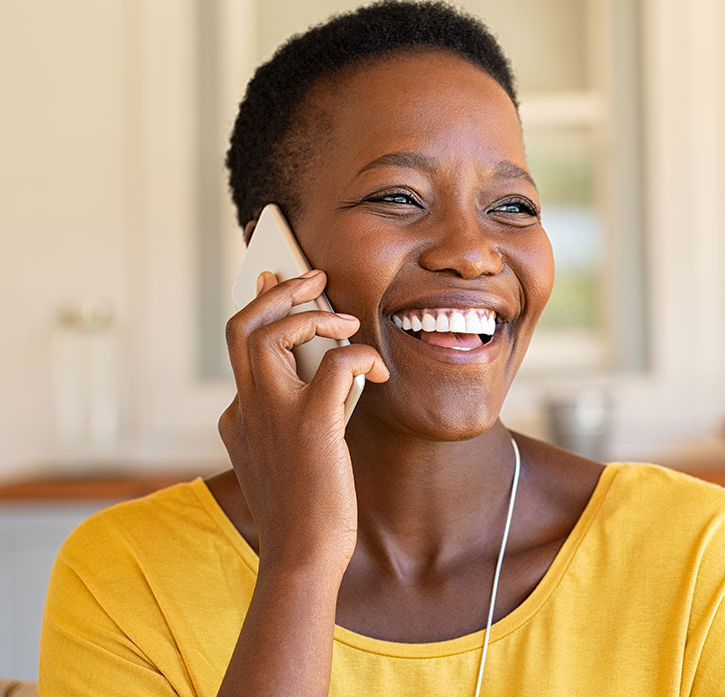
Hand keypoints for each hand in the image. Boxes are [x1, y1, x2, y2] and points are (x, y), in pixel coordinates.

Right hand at [219, 270, 388, 574]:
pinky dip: (357, 355)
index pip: (238, 345)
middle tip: (311, 278)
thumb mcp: (282, 454)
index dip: (258, 308)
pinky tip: (376, 371)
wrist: (302, 557)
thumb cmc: (303, 507)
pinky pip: (334, 364)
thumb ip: (288, 413)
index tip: (271, 282)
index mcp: (238, 416)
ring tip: (344, 321)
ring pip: (271, 333)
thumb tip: (324, 368)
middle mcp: (246, 408)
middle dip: (276, 292)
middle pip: (242, 326)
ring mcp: (273, 414)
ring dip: (311, 314)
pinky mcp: (311, 424)